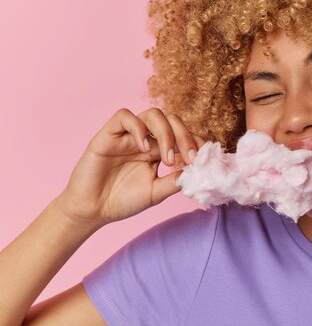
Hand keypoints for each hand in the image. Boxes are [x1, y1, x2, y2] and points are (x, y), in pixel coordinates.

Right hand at [56, 108, 205, 227]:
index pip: (183, 135)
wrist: (92, 211)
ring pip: (153, 114)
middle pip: (172, 121)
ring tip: (167, 158)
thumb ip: (176, 180)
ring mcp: (128, 135)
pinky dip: (138, 128)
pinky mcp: (108, 135)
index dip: (196, 142)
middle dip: (185, 137)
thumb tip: (198, 169)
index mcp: (159, 150)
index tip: (203, 159)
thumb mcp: (156, 192)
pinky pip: (125, 116)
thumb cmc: (122, 201)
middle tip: (189, 159)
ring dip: (166, 133)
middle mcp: (146, 139)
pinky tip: (144, 148)